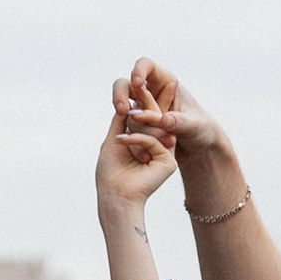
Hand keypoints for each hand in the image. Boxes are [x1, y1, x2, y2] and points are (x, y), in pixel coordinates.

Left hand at [95, 99, 176, 225]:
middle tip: (137, 89)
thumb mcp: (114, 139)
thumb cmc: (111, 172)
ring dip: (138, 125)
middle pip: (156, 119)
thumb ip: (122, 120)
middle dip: (145, 106)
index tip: (138, 84)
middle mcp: (159, 146)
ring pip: (157, 127)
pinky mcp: (169, 162)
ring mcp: (166, 154)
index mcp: (147, 141)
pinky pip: (155, 141)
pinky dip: (138, 139)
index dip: (143, 101)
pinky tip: (123, 141)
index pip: (147, 118)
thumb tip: (128, 99)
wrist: (114, 195)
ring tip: (125, 124)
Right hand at [114, 58, 227, 160]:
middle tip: (122, 111)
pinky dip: (132, 140)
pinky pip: (127, 131)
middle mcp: (150, 93)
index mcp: (165, 81)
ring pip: (124, 111)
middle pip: (125, 85)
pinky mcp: (137, 128)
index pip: (146, 65)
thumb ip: (181, 122)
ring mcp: (141, 110)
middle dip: (120, 96)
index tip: (137, 83)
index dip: (139, 70)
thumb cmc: (203, 130)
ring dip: (133, 125)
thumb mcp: (196, 127)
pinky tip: (144, 154)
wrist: (200, 149)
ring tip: (149, 139)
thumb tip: (163, 119)